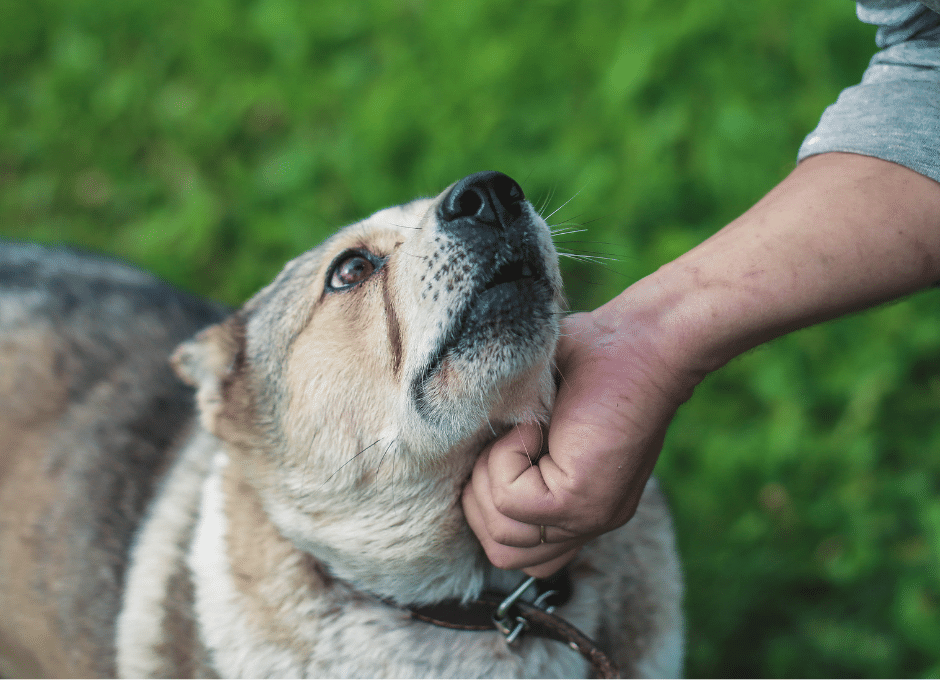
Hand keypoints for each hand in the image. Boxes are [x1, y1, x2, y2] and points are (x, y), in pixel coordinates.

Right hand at [462, 305, 697, 576]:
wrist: (644, 341)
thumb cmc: (596, 358)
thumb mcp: (539, 412)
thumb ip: (512, 448)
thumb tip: (461, 449)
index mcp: (580, 506)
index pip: (518, 551)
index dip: (489, 504)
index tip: (499, 452)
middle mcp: (586, 521)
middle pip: (503, 552)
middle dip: (482, 498)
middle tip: (506, 443)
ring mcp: (586, 518)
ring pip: (502, 538)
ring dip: (492, 477)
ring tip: (521, 431)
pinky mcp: (579, 501)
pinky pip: (510, 501)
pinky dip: (507, 458)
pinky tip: (533, 425)